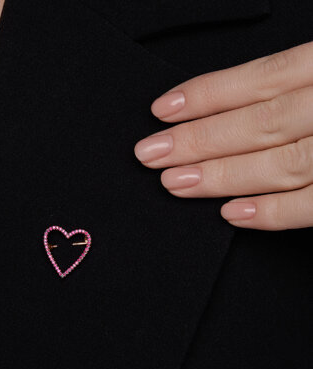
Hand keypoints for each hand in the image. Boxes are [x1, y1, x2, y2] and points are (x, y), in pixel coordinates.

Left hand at [134, 41, 312, 229]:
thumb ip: (293, 87)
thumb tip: (224, 111)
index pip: (263, 78)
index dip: (208, 95)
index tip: (161, 110)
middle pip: (260, 123)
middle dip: (198, 140)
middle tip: (151, 154)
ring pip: (281, 163)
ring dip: (222, 175)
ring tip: (174, 183)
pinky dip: (271, 212)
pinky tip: (230, 213)